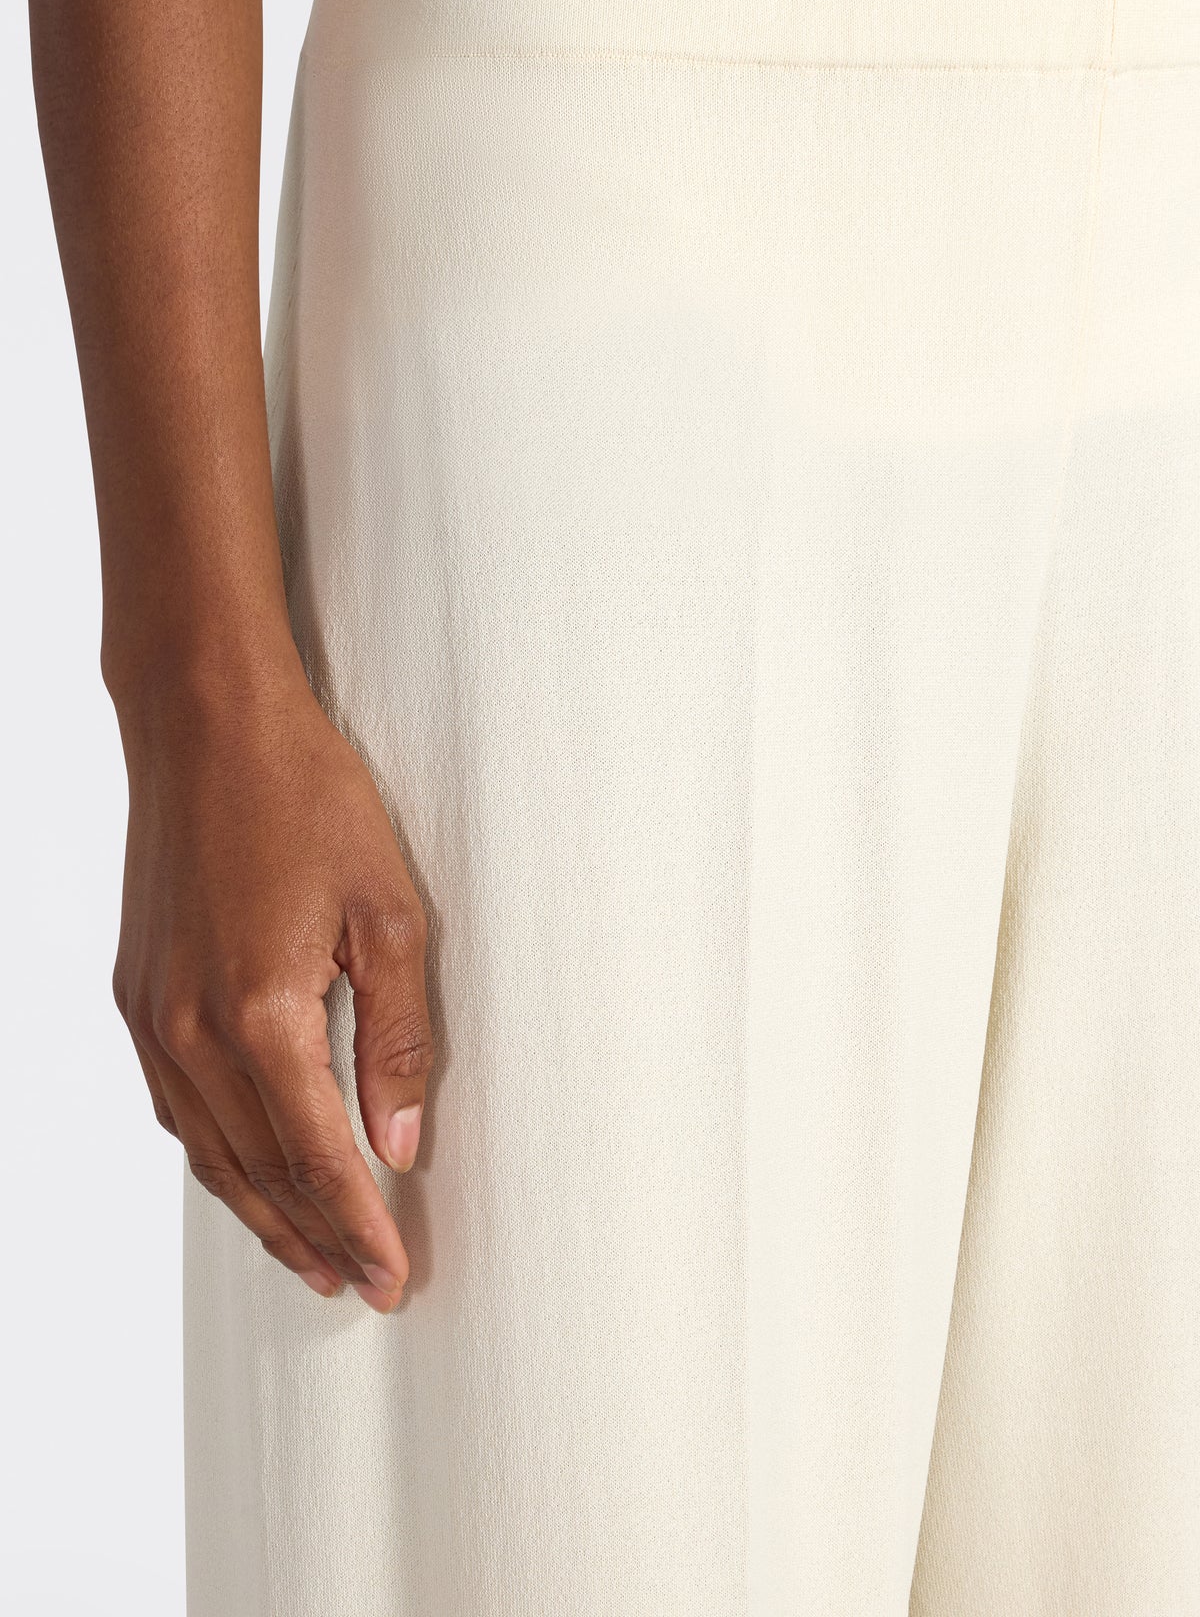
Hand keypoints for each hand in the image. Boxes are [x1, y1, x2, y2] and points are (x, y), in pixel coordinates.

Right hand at [110, 658, 431, 1311]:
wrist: (205, 725)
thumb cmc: (307, 798)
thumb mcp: (389, 910)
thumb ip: (398, 1036)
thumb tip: (402, 1143)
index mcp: (262, 1013)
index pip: (320, 1159)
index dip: (359, 1227)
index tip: (393, 1277)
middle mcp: (191, 1030)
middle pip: (259, 1172)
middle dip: (314, 1238)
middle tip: (361, 1287)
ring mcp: (152, 1016)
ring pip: (208, 1151)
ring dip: (261, 1212)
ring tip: (309, 1256)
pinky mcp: (136, 993)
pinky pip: (174, 1106)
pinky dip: (215, 1156)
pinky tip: (245, 1171)